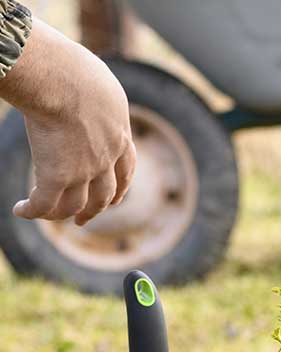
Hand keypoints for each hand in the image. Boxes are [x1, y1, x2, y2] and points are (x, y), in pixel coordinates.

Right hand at [0, 19, 134, 223]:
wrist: (62, 79)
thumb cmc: (73, 68)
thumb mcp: (98, 83)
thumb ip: (97, 96)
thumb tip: (87, 88)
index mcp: (119, 135)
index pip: (125, 168)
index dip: (120, 187)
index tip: (115, 199)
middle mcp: (106, 159)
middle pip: (105, 195)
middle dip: (95, 210)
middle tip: (82, 220)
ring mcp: (83, 172)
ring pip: (76, 205)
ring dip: (62, 214)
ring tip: (49, 216)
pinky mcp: (57, 177)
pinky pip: (44, 204)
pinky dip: (33, 211)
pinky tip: (21, 210)